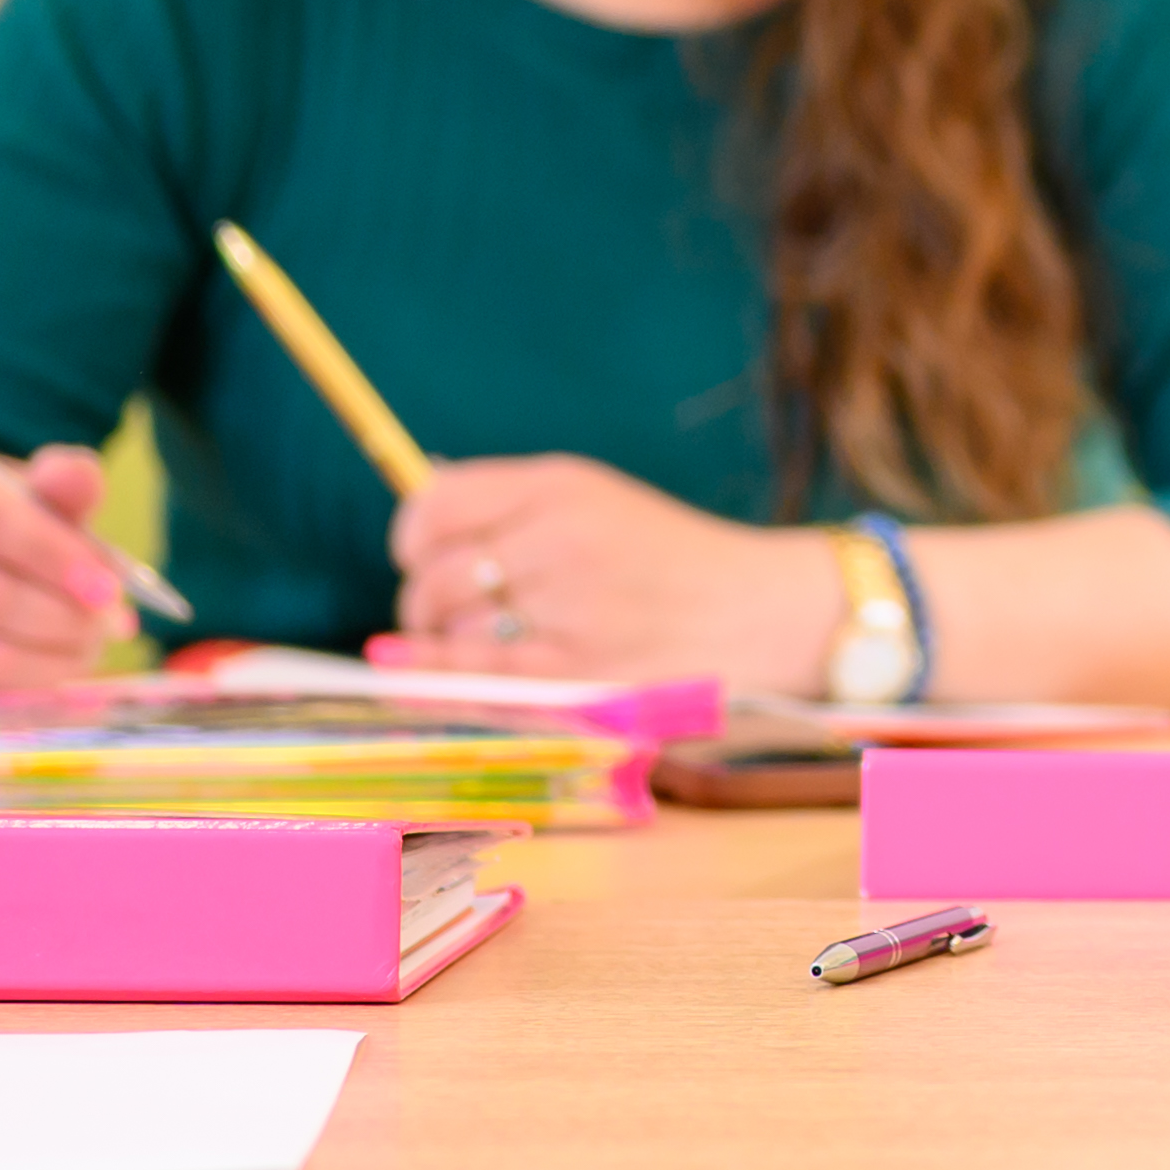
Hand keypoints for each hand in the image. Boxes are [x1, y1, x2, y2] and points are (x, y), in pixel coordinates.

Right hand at [0, 448, 128, 696]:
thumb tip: (76, 475)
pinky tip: (58, 666)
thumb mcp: (36, 496)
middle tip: (111, 619)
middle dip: (63, 614)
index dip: (50, 553)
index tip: (106, 582)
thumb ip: (64, 483)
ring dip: (57, 655)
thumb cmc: (4, 534)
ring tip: (92, 641)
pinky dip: (32, 687)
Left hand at [379, 455, 842, 688]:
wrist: (758, 610)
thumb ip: (509, 506)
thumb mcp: (595, 499)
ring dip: (447, 648)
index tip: (417, 554)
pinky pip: (477, 683)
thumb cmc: (667, 555)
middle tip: (441, 614)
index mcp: (561, 486)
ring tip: (483, 645)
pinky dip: (444, 682)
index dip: (412, 537)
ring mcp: (569, 610)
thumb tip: (416, 530)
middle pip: (433, 577)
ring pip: (450, 637)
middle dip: (423, 603)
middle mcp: (560, 540)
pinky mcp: (578, 675)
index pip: (436, 505)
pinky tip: (438, 675)